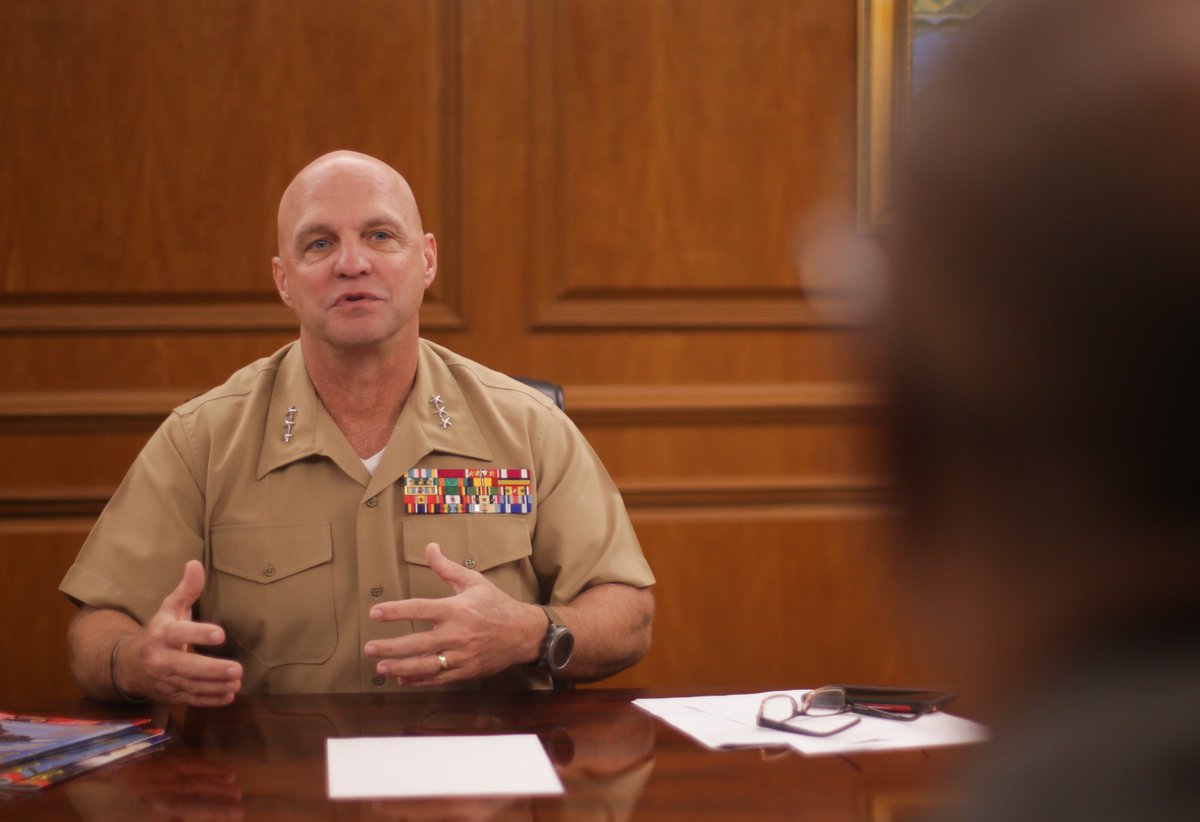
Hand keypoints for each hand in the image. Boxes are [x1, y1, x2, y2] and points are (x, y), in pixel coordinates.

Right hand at [116, 560, 242, 705]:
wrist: (126, 665)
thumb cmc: (158, 632)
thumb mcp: (169, 609)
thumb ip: (186, 590)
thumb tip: (195, 563)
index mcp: (161, 634)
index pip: (179, 634)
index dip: (199, 634)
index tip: (221, 635)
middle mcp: (159, 659)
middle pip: (186, 666)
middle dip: (212, 670)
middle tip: (237, 669)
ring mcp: (163, 680)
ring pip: (190, 685)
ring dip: (215, 686)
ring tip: (237, 682)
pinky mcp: (169, 695)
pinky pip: (190, 699)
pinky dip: (209, 700)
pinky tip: (228, 696)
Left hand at [364, 543, 545, 685]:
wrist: (523, 633)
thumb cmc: (496, 604)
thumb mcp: (473, 581)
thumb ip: (447, 568)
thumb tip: (430, 547)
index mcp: (456, 609)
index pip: (419, 609)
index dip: (395, 611)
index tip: (374, 613)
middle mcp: (456, 634)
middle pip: (417, 643)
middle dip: (390, 647)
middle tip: (369, 648)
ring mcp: (461, 655)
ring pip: (425, 665)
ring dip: (400, 667)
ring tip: (381, 667)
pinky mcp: (465, 671)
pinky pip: (438, 678)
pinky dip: (419, 679)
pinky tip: (402, 677)